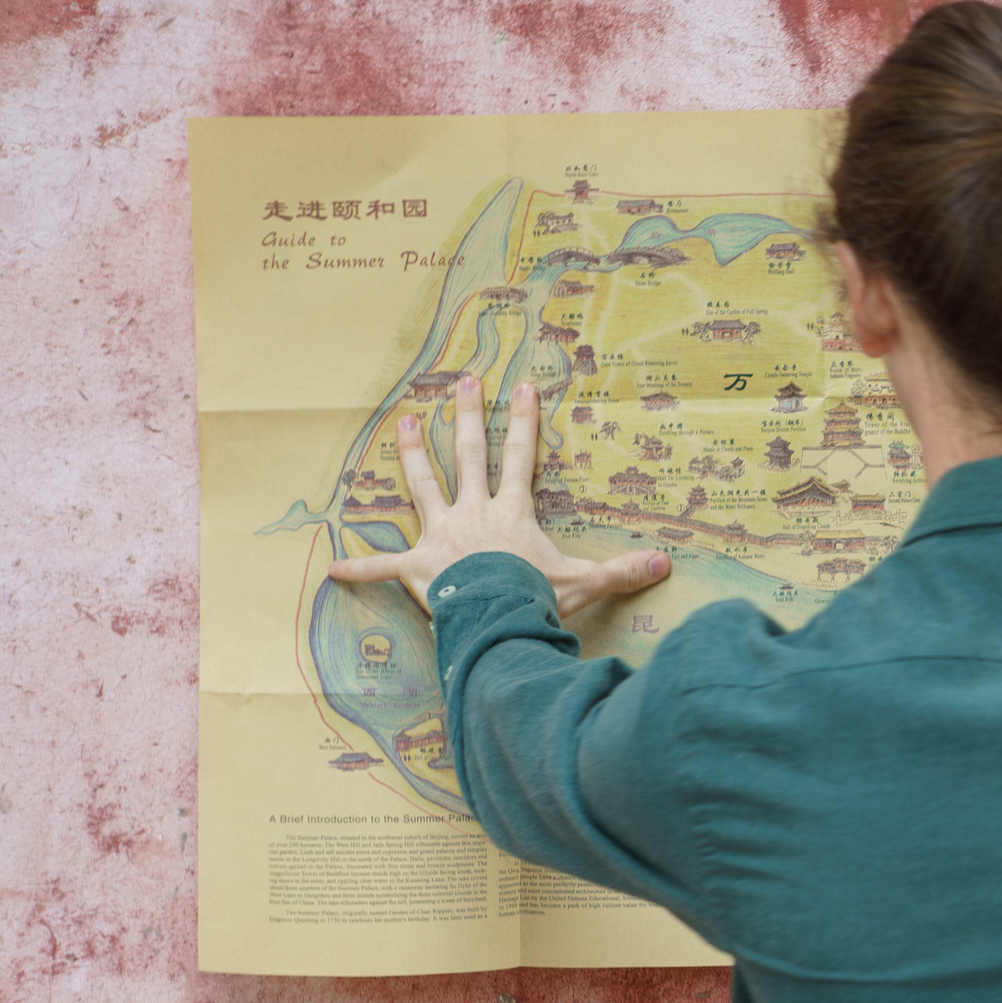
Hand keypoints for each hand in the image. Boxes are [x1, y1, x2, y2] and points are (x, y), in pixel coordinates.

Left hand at [328, 376, 670, 617]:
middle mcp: (474, 513)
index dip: (523, 422)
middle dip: (464, 417)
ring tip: (401, 425)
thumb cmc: (538, 598)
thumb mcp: (587, 582)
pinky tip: (334, 566)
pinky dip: (360, 569)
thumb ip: (624, 571)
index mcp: (511, 513)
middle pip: (468, 457)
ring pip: (423, 487)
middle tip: (459, 383)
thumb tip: (667, 564)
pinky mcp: (418, 568)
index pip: (521, 458)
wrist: (499, 618)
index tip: (522, 389)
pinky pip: (384, 569)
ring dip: (411, 456)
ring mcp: (442, 536)